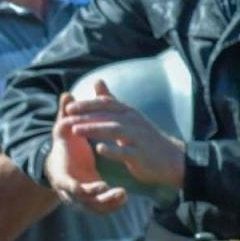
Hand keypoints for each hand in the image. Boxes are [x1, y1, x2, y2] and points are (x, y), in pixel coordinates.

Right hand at [44, 91, 127, 213]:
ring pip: (95, 208)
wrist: (59, 167)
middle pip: (85, 204)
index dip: (86, 189)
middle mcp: (69, 192)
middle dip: (102, 201)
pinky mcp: (89, 201)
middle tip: (120, 195)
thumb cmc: (64, 148)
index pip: (72, 188)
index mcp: (61, 177)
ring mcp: (79, 198)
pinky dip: (112, 206)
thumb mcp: (64, 132)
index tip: (102, 185)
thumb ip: (66, 116)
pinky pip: (101, 208)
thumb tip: (67, 95)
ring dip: (110, 204)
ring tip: (125, 196)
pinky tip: (124, 198)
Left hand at [60, 81, 184, 191]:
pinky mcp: (141, 155)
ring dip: (95, 129)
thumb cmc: (146, 138)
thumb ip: (111, 101)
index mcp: (129, 113)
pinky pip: (126, 152)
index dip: (88, 104)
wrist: (172, 159)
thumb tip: (98, 81)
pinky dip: (113, 150)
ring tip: (76, 130)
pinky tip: (100, 150)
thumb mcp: (129, 116)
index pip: (107, 104)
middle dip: (86, 115)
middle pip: (108, 115)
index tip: (69, 107)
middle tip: (67, 117)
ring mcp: (138, 138)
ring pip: (114, 130)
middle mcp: (134, 122)